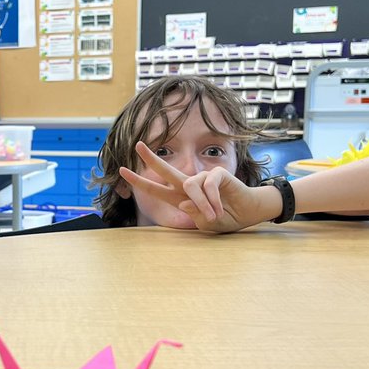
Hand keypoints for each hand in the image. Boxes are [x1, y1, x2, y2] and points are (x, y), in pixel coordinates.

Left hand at [119, 141, 276, 233]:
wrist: (246, 214)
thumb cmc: (224, 219)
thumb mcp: (204, 224)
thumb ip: (192, 214)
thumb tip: (182, 202)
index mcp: (180, 197)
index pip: (156, 189)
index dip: (139, 182)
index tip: (122, 171)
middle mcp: (188, 185)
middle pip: (166, 170)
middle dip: (151, 158)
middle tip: (138, 145)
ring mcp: (202, 178)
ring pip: (190, 186)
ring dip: (202, 204)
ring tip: (214, 215)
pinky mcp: (216, 174)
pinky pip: (208, 185)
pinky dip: (212, 199)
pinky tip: (219, 208)